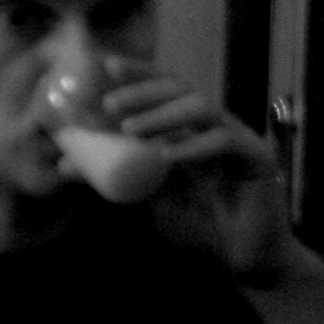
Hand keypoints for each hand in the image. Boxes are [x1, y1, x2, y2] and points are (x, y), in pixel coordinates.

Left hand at [105, 73, 296, 279]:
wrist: (245, 259)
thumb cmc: (198, 225)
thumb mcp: (147, 195)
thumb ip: (115, 176)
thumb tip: (65, 163)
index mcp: (192, 128)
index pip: (166, 89)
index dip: (140, 74)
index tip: (107, 65)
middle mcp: (217, 126)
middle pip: (182, 89)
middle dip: (144, 90)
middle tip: (110, 104)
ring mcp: (241, 138)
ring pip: (203, 108)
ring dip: (163, 114)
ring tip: (130, 129)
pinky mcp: (259, 159)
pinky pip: (225, 141)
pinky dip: (193, 145)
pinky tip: (167, 156)